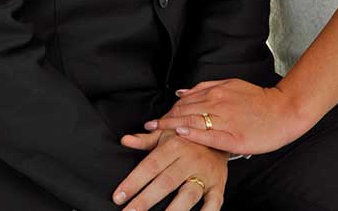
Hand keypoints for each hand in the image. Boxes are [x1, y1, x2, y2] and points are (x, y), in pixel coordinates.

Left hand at [113, 128, 227, 210]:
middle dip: (145, 201)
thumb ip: (144, 139)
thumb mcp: (166, 133)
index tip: (118, 196)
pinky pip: (214, 202)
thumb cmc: (188, 137)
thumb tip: (125, 140)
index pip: (150, 166)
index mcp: (175, 145)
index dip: (133, 182)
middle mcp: (190, 159)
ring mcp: (205, 173)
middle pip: (165, 183)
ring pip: (188, 194)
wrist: (218, 133)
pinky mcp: (218, 184)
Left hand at [140, 79, 305, 155]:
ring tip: (155, 131)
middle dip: (165, 119)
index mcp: (217, 91)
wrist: (283, 111)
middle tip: (149, 128)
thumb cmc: (258, 101)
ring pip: (193, 121)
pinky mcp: (233, 136)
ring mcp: (225, 119)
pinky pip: (209, 135)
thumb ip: (206, 87)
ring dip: (171, 126)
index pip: (185, 101)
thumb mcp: (231, 85)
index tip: (156, 118)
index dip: (169, 110)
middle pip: (185, 110)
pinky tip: (180, 134)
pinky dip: (193, 134)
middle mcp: (218, 102)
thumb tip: (181, 92)